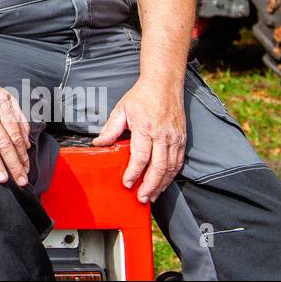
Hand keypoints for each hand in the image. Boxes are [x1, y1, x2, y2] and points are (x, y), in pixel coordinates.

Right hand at [0, 70, 31, 186]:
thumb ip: (18, 117)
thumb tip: (27, 141)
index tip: (26, 170)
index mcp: (1, 107)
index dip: (22, 154)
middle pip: (3, 141)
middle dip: (13, 163)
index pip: (15, 135)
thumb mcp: (3, 97)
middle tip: (20, 180)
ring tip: (2, 178)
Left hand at [92, 76, 186, 203]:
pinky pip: (178, 162)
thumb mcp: (121, 109)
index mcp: (145, 127)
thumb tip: (98, 143)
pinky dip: (171, 175)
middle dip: (150, 186)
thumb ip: (111, 129)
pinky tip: (163, 183)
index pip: (141, 156)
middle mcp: (162, 135)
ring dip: (161, 184)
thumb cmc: (142, 96)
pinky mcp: (182, 139)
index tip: (127, 183)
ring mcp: (174, 138)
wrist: (164, 83)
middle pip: (158, 167)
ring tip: (151, 195)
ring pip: (170, 168)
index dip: (134, 172)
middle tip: (141, 198)